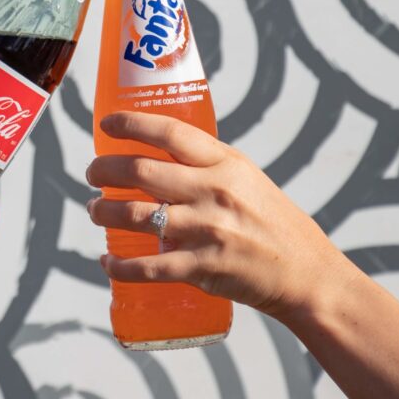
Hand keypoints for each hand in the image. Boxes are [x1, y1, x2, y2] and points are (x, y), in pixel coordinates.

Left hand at [85, 111, 353, 320]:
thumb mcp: (247, 178)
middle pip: (139, 170)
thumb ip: (207, 166)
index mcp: (225, 163)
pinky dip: (118, 267)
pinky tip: (106, 263)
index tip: (106, 124)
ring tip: (95, 211)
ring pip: (133, 215)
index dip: (130, 123)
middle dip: (102, 169)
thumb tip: (158, 154)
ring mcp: (206, 231)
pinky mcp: (202, 269)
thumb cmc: (274, 223)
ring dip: (102, 212)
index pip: (169, 131)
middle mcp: (214, 192)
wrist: (307, 274)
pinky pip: (146, 267)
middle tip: (91, 174)